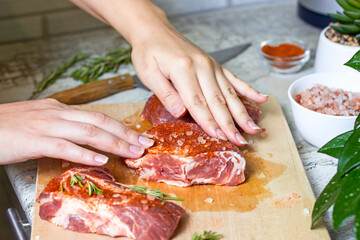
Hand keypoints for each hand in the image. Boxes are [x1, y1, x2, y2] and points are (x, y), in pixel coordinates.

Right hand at [0, 99, 153, 164]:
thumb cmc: (8, 127)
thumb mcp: (41, 121)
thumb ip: (63, 128)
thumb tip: (84, 141)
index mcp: (60, 108)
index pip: (98, 116)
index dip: (121, 127)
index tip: (138, 136)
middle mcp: (58, 113)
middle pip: (100, 121)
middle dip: (126, 133)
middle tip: (145, 144)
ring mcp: (47, 125)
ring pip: (88, 132)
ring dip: (114, 143)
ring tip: (132, 153)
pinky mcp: (35, 139)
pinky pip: (65, 146)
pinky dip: (85, 153)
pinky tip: (101, 160)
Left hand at [69, 0, 267, 145]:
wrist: (155, 30)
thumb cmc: (149, 51)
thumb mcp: (148, 72)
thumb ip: (165, 93)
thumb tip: (181, 112)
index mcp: (183, 70)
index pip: (198, 103)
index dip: (210, 123)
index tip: (221, 138)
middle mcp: (202, 67)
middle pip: (218, 101)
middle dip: (230, 123)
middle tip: (240, 141)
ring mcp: (211, 65)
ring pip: (229, 93)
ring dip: (242, 112)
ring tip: (254, 128)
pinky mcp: (215, 65)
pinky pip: (234, 79)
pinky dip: (248, 90)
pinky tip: (261, 98)